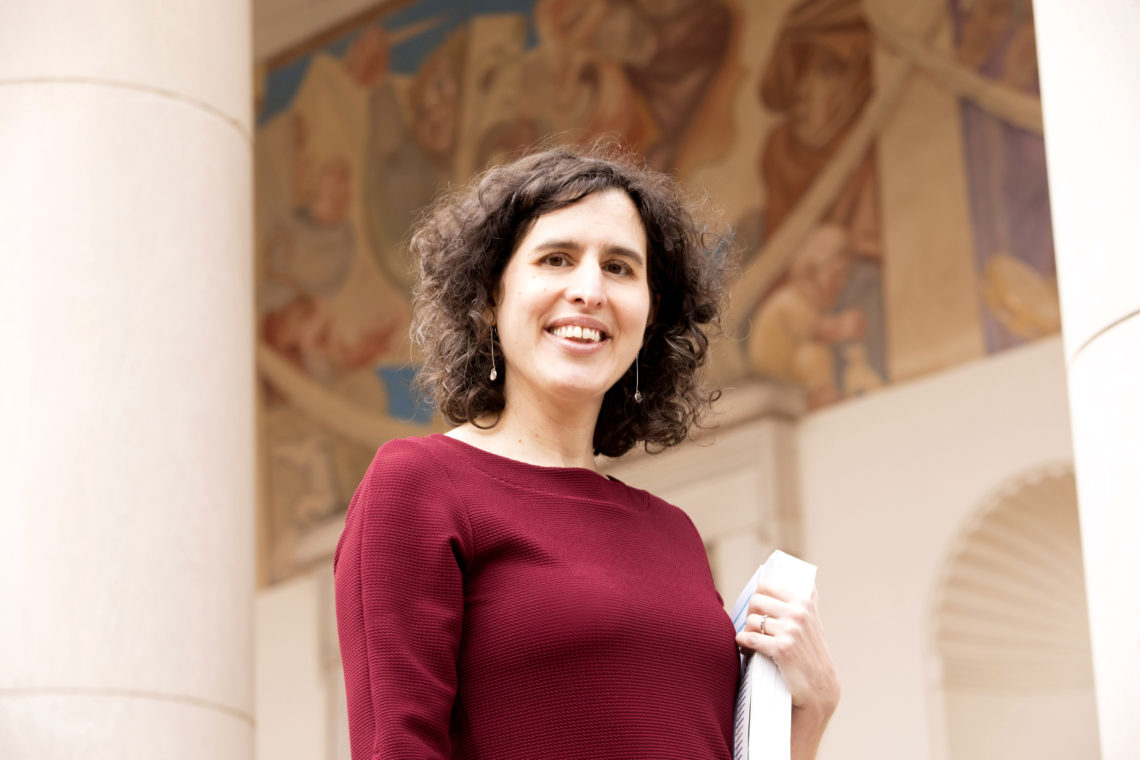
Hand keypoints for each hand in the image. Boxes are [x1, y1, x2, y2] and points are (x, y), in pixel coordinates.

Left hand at [735, 581, 839, 717]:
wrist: (821, 689)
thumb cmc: (812, 655)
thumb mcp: (812, 622)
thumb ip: (801, 600)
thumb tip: (785, 572)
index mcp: (805, 600)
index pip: (766, 585)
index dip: (758, 597)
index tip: (759, 611)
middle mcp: (799, 611)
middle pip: (756, 600)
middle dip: (750, 614)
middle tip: (753, 628)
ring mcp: (791, 629)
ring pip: (751, 621)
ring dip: (746, 632)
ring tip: (751, 643)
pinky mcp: (782, 648)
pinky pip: (749, 638)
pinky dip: (742, 644)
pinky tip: (746, 650)